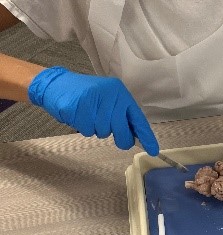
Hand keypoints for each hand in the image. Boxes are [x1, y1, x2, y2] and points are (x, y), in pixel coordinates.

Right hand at [28, 67, 158, 154]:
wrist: (56, 83)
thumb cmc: (86, 95)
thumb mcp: (107, 100)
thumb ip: (121, 116)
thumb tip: (134, 137)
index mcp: (120, 92)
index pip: (137, 118)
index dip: (146, 136)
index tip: (153, 151)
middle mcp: (109, 94)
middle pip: (120, 129)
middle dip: (118, 136)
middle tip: (107, 129)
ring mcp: (93, 99)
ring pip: (103, 132)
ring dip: (96, 129)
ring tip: (88, 115)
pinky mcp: (77, 106)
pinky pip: (87, 130)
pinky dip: (82, 127)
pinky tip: (78, 116)